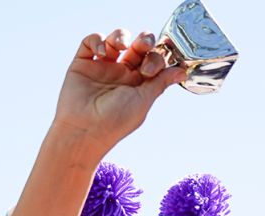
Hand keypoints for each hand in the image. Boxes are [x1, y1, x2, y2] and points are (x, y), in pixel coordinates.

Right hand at [53, 29, 186, 148]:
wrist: (84, 130)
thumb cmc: (115, 121)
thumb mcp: (144, 101)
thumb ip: (161, 82)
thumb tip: (182, 71)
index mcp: (138, 85)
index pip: (153, 60)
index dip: (157, 58)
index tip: (151, 70)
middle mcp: (122, 74)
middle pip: (138, 47)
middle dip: (145, 40)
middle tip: (145, 45)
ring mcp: (102, 68)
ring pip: (115, 40)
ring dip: (122, 35)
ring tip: (123, 45)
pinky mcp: (82, 64)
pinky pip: (90, 42)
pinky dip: (97, 40)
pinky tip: (103, 52)